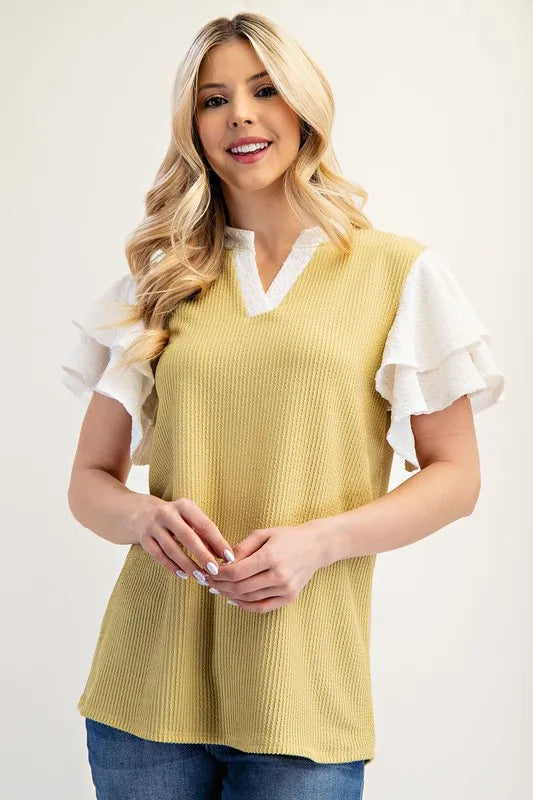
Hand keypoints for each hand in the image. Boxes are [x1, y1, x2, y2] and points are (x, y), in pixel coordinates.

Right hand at [132, 496, 234, 583]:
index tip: (230, 557)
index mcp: (184, 505)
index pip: (205, 525)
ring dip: (188, 565)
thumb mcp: (191, 519)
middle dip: (203, 555)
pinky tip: (184, 575)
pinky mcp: (143, 539)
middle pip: (187, 537)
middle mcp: (167, 513)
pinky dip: (172, 567)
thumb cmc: (176, 519)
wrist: (141, 513)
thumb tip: (225, 556)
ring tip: (201, 578)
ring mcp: (153, 526)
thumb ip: (206, 535)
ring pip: (172, 549)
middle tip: (215, 571)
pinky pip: (159, 556)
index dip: (218, 542)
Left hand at [205, 522, 326, 612]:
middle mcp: (279, 575)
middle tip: (208, 581)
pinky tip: (233, 599)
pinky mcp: (289, 598)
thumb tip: (222, 562)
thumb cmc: (286, 537)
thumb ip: (241, 548)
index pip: (237, 572)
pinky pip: (262, 607)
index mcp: (271, 556)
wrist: (315, 546)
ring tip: (218, 589)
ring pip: (248, 598)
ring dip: (229, 595)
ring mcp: (285, 589)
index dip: (219, 575)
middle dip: (220, 585)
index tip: (208, 571)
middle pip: (240, 587)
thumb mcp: (263, 534)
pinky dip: (245, 606)